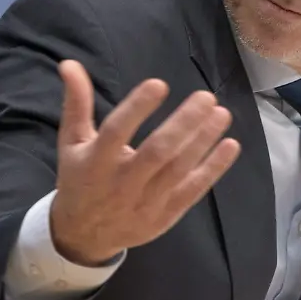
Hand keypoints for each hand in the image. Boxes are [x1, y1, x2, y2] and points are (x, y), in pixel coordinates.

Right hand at [50, 60, 240, 265]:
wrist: (83, 236)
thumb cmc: (80, 178)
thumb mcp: (72, 142)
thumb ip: (77, 104)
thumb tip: (70, 63)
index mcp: (95, 161)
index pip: (116, 132)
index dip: (137, 107)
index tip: (159, 84)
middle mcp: (121, 182)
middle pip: (157, 152)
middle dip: (183, 124)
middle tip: (206, 97)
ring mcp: (146, 201)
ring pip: (179, 170)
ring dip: (203, 141)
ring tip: (221, 113)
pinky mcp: (166, 214)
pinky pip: (193, 190)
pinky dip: (213, 169)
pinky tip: (230, 145)